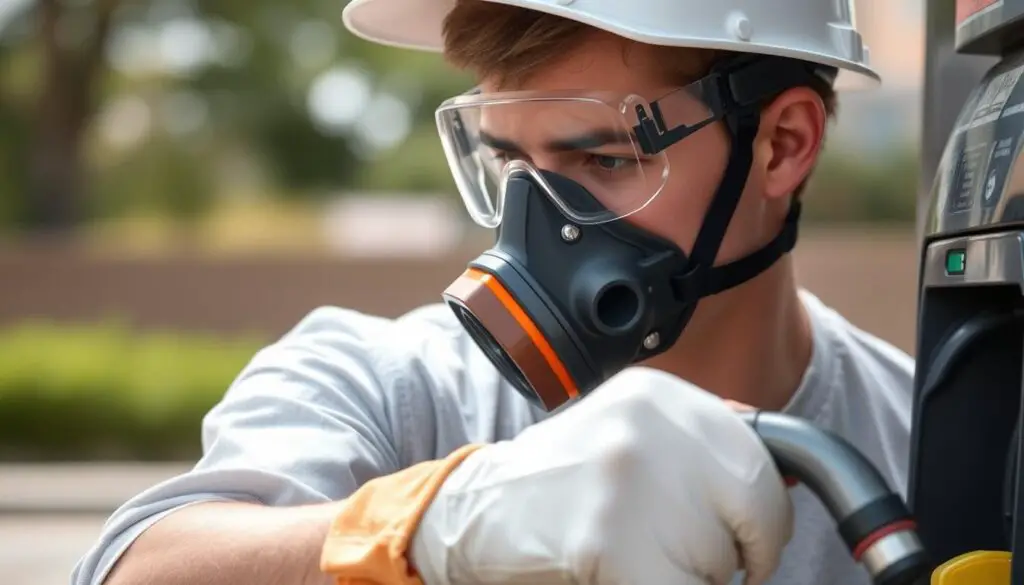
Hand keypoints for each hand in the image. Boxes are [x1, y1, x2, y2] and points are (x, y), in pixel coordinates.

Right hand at [409, 367, 793, 584]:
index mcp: (657, 394)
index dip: (762, 511)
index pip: (760, 458)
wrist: (481, 510)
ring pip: (724, 558)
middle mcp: (645, 426)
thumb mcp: (631, 433)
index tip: (747, 534)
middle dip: (747, 548)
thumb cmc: (565, 481)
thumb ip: (700, 443)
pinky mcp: (610, 542)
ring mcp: (626, 481)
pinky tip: (631, 574)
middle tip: (704, 561)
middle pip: (756, 506)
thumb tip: (788, 476)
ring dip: (698, 573)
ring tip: (640, 552)